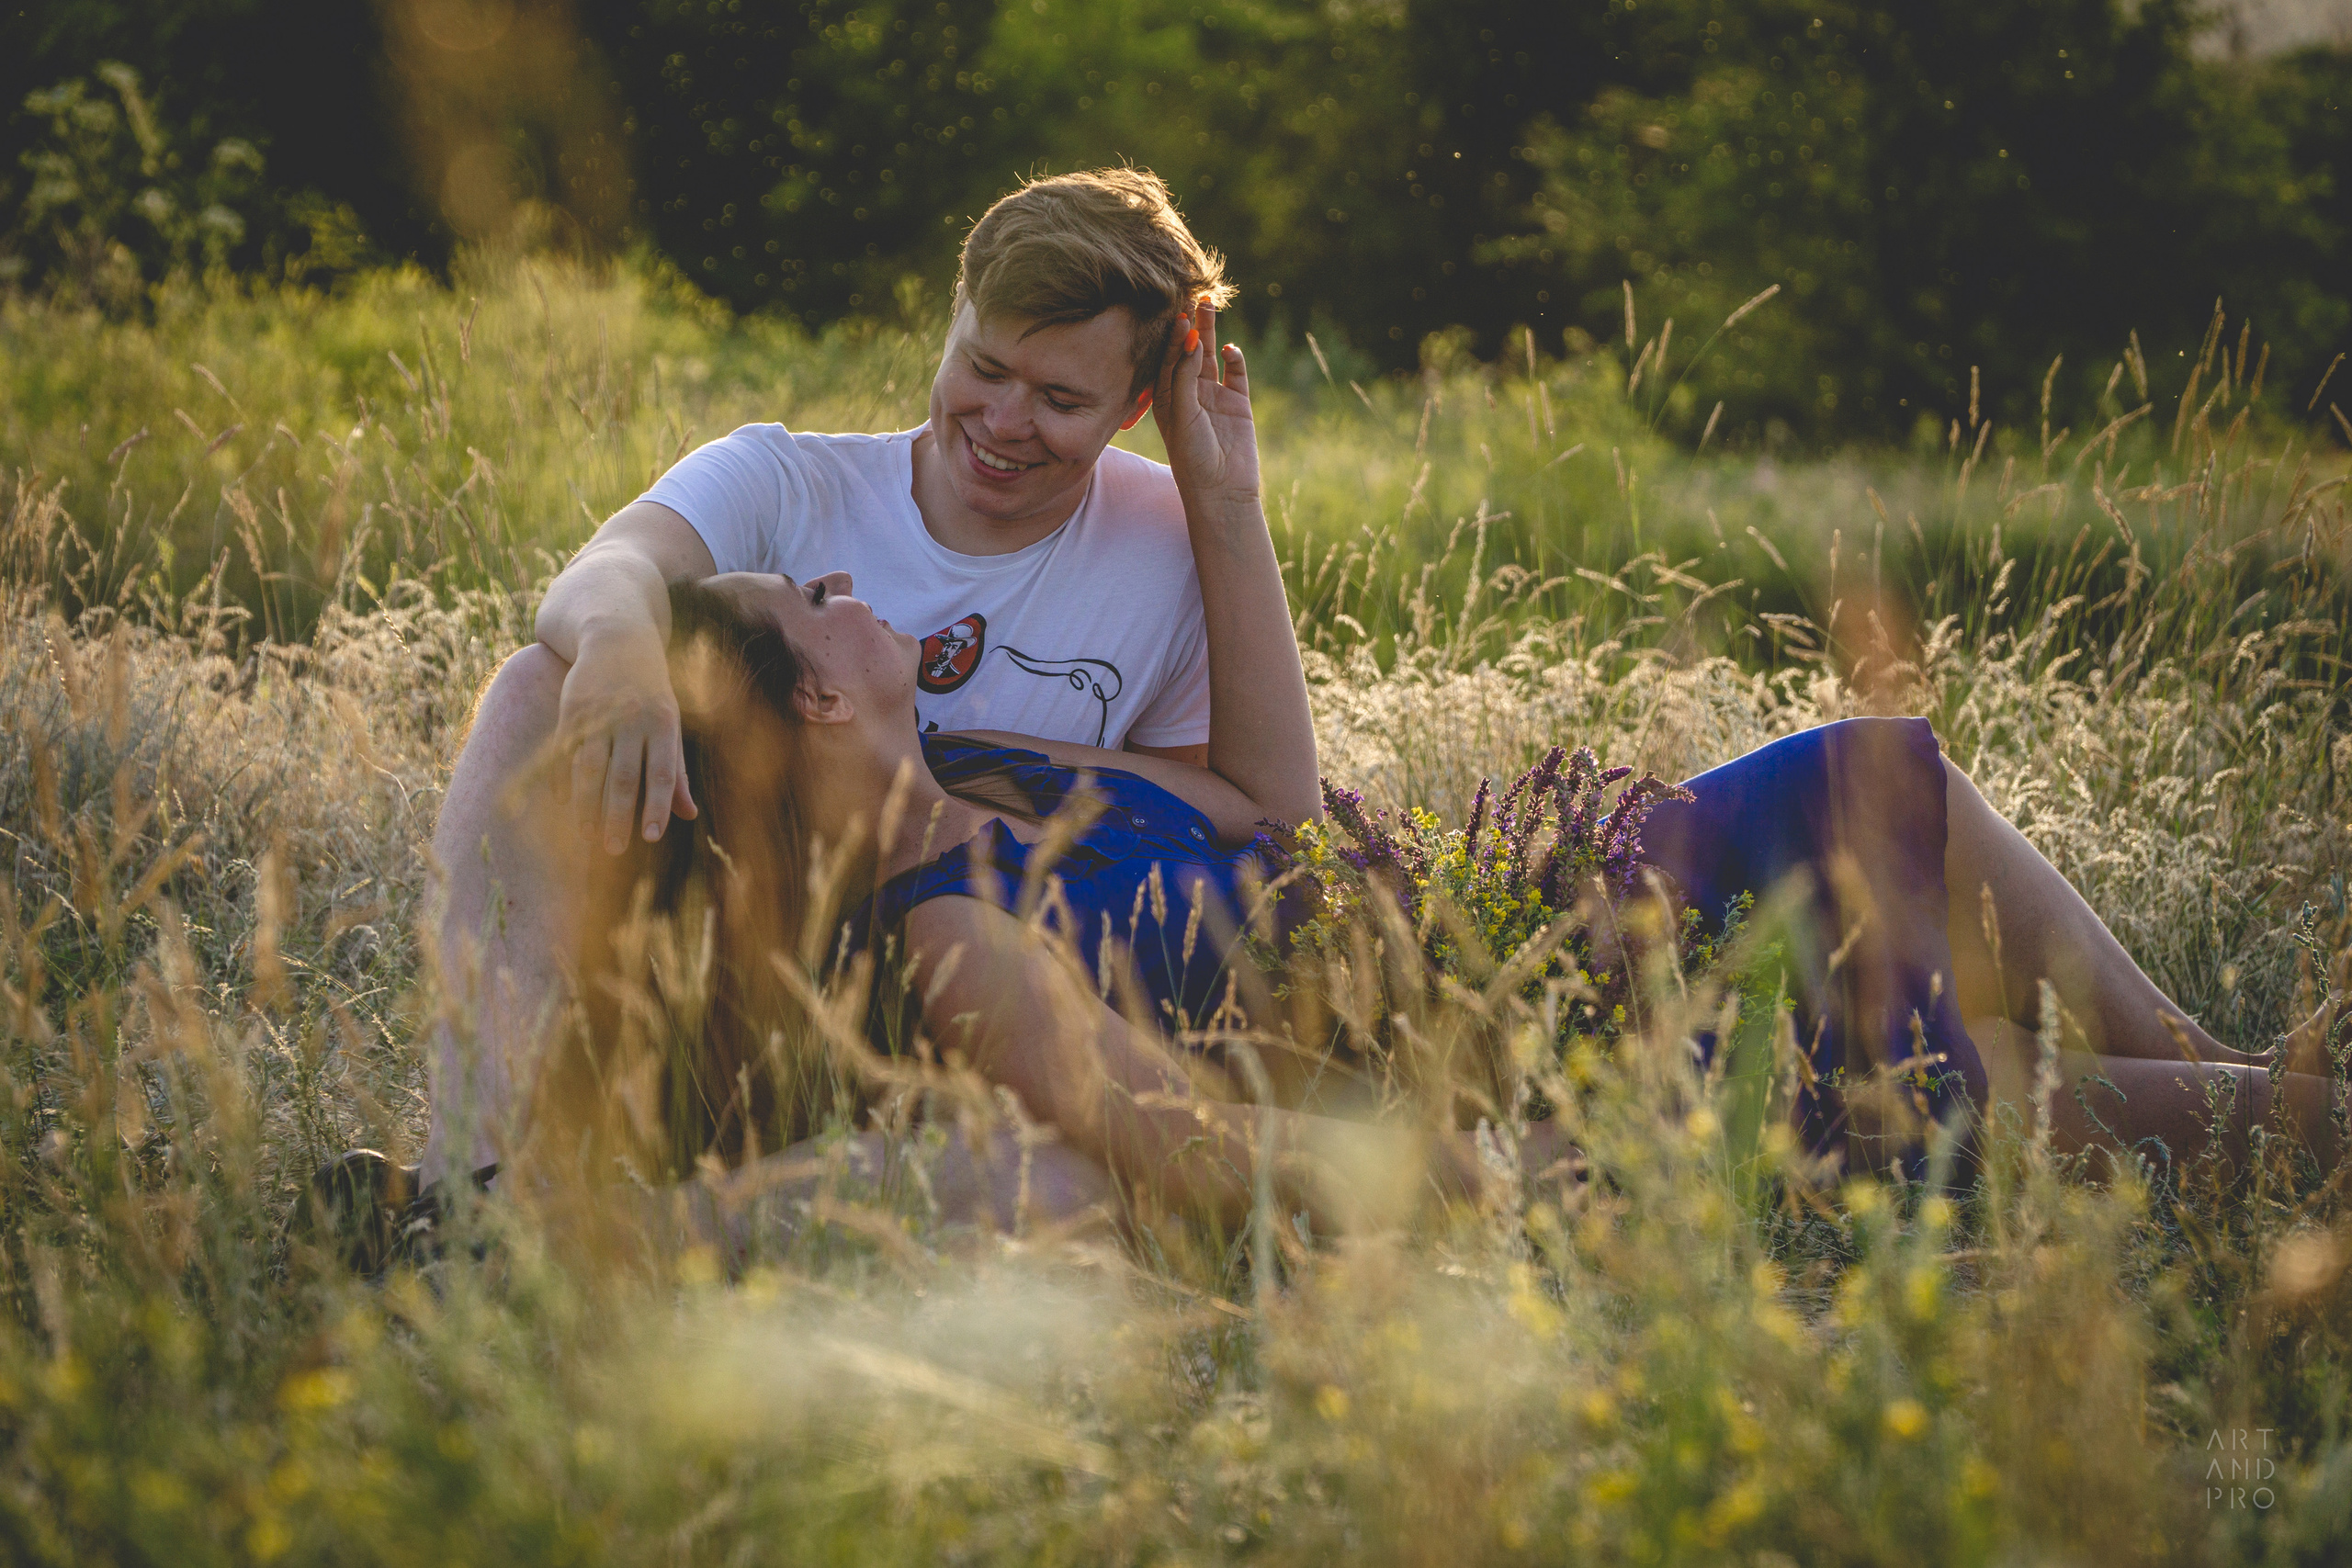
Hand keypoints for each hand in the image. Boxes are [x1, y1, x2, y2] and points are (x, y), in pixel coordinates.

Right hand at [555, 623, 696, 853]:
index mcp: (664, 723)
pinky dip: (563, 778)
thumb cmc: (651, 690)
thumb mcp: (671, 723)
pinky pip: (566, 750)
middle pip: (623, 776)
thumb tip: (690, 815)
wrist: (617, 636)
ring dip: (587, 805)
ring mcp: (600, 713)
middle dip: (617, 815)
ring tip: (586, 836)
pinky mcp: (571, 707)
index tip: (651, 836)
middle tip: (613, 849)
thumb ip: (677, 769)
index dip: (657, 805)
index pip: (662, 772)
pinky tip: (564, 805)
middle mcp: (632, 719)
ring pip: (590, 767)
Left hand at [1151, 301, 1260, 513]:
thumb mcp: (1182, 415)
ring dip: (1210, 331)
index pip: (1167, 359)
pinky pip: (1236, 373)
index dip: (1172, 337)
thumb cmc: (1193, 458)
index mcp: (1167, 398)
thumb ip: (1185, 377)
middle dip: (1190, 324)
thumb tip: (1192, 341)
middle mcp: (1189, 394)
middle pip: (1188, 351)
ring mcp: (1214, 397)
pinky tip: (1230, 348)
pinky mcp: (1238, 403)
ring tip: (1208, 303)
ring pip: (1211, 356)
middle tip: (1192, 295)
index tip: (1176, 315)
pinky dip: (1234, 358)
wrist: (1223, 491)